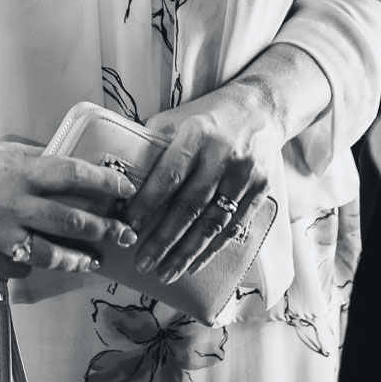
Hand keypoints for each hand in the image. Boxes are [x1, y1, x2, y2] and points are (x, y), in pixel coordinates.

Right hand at [0, 137, 137, 277]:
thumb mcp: (4, 150)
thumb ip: (38, 162)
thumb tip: (73, 171)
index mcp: (19, 169)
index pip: (73, 174)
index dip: (105, 183)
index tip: (126, 190)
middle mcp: (12, 202)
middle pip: (71, 221)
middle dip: (104, 230)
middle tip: (124, 235)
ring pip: (50, 253)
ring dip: (77, 258)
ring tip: (92, 260)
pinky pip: (18, 268)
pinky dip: (32, 266)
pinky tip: (42, 263)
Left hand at [125, 84, 282, 284]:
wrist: (261, 108)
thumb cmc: (207, 116)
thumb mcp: (177, 118)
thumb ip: (152, 143)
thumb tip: (119, 173)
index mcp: (197, 135)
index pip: (170, 174)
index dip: (149, 202)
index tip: (129, 225)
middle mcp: (222, 156)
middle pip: (191, 205)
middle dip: (164, 238)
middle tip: (143, 262)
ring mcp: (245, 175)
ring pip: (213, 222)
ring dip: (187, 252)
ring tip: (165, 273)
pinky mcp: (261, 190)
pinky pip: (234, 227)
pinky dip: (213, 249)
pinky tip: (194, 265)